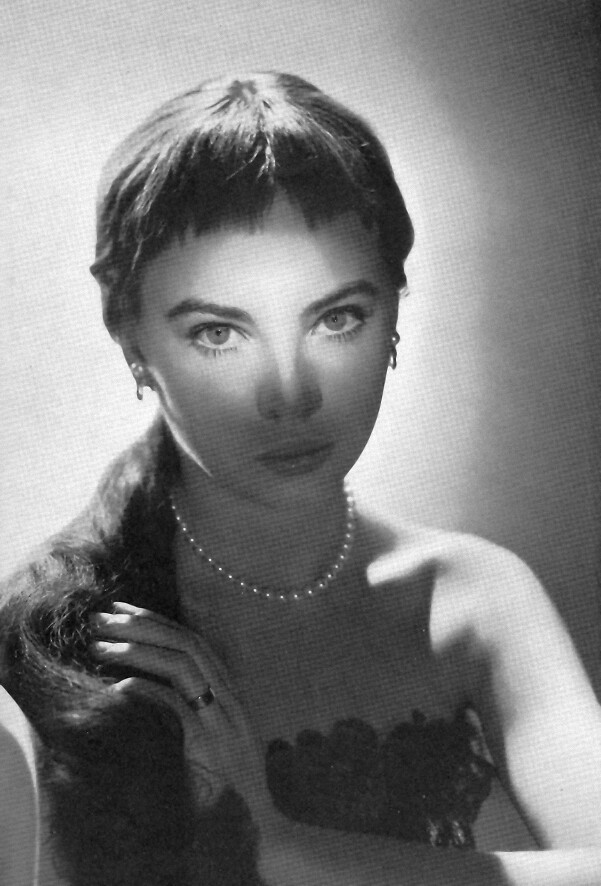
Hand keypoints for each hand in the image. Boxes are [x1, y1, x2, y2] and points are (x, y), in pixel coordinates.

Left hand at [89, 601, 275, 826]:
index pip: (193, 641)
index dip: (157, 621)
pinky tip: (119, 686)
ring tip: (101, 646)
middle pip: (187, 643)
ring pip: (183, 664)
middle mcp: (229, 696)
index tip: (122, 609)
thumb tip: (141, 685)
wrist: (256, 825)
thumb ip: (185, 709)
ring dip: (139, 650)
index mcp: (228, 691)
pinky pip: (177, 704)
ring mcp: (223, 716)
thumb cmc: (227, 785)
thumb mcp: (206, 738)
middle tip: (102, 618)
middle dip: (143, 624)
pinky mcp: (212, 741)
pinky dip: (147, 689)